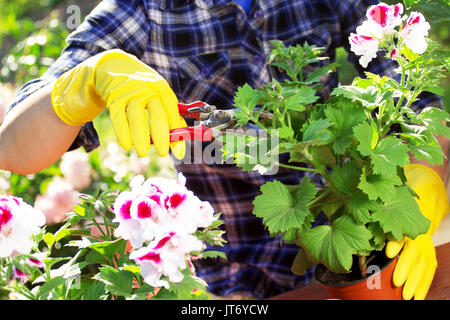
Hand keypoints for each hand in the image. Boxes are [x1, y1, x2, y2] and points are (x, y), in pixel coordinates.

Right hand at [51, 49, 185, 158]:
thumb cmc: (142, 88)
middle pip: (157, 113)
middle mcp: (148, 89)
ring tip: (143, 153)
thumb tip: (181, 138)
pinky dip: (122, 132)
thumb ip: (169, 114)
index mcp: (162, 88)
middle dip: (161, 135)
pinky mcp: (114, 97)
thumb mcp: (157, 94)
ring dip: (140, 136)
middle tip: (163, 153)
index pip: (173, 110)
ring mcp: (130, 92)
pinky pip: (118, 116)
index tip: (180, 151)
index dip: (177, 131)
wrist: (112, 67)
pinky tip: (127, 145)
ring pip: (136, 116)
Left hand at [386, 164, 448, 299]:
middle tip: (396, 282)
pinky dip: (423, 287)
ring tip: (406, 296)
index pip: (402, 233)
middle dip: (405, 269)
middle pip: (413, 254)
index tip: (387, 252)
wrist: (419, 204)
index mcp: (405, 224)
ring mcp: (425, 247)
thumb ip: (373, 218)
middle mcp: (417, 236)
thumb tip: (352, 222)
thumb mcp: (383, 210)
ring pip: (423, 266)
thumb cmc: (392, 210)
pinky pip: (428, 273)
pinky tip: (417, 299)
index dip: (395, 243)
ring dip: (415, 283)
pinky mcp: (429, 256)